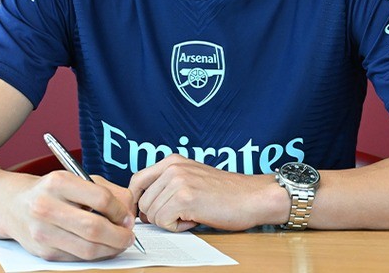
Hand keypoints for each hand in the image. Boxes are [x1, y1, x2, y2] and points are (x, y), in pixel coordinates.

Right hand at [6, 171, 136, 260]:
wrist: (13, 205)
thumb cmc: (53, 191)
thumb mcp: (79, 179)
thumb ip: (109, 191)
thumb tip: (129, 212)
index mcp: (58, 182)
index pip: (101, 199)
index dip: (121, 211)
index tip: (128, 217)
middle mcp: (46, 206)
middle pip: (94, 228)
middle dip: (120, 235)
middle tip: (129, 235)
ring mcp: (42, 232)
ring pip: (88, 248)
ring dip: (111, 249)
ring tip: (119, 243)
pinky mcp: (43, 251)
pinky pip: (78, 258)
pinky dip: (96, 255)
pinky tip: (101, 247)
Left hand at [129, 155, 286, 231]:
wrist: (252, 196)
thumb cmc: (225, 193)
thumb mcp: (191, 178)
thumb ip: (166, 185)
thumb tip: (140, 209)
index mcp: (171, 160)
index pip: (136, 181)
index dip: (138, 202)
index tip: (148, 214)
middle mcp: (172, 167)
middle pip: (142, 202)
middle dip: (158, 215)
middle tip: (182, 213)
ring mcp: (177, 181)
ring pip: (152, 214)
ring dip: (170, 221)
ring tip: (192, 213)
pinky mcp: (184, 197)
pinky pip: (164, 222)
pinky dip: (179, 227)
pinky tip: (196, 218)